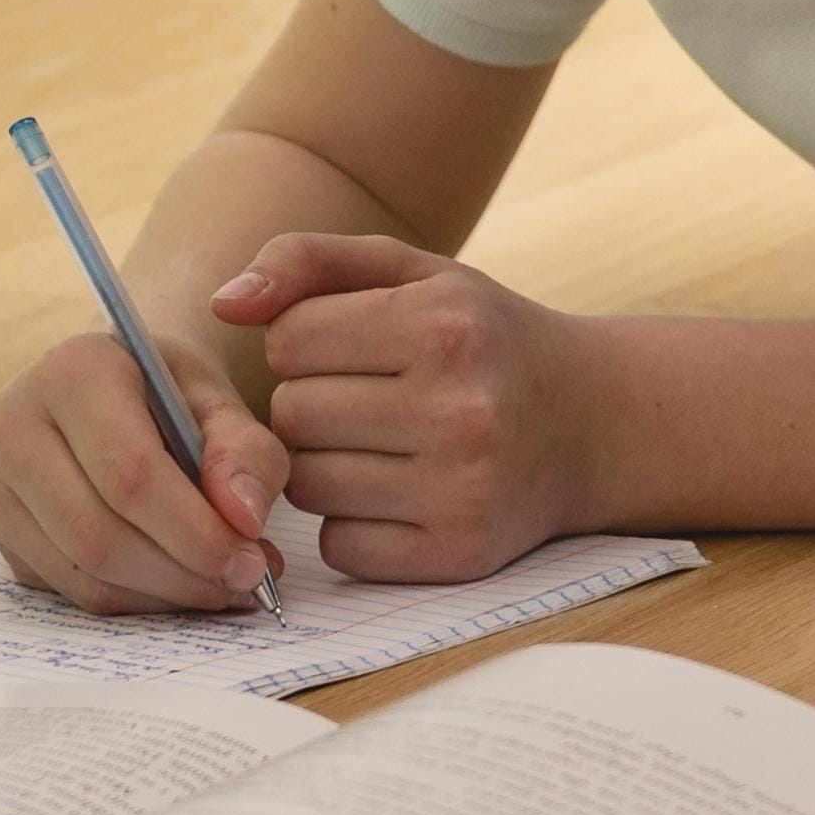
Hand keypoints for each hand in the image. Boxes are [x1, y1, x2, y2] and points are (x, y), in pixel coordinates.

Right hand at [0, 329, 293, 613]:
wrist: (118, 389)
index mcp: (71, 372)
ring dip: (162, 595)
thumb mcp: (220, 402)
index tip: (253, 562)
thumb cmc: (172, 394)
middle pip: (98, 534)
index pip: (129, 474)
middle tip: (246, 582)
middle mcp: (13, 424)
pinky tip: (178, 583)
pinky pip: (68, 588)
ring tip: (222, 586)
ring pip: (81, 571)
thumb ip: (246, 453)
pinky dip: (134, 599)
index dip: (195, 532)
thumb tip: (244, 519)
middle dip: (182, 574)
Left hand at [220, 233, 617, 583]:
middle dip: (313, 405)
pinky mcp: (457, 554)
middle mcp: (458, 408)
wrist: (594, 424)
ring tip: (383, 444)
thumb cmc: (483, 338)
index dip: (308, 341)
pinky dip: (354, 525)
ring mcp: (462, 489)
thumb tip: (221, 305)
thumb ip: (308, 260)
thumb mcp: (413, 272)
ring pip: (307, 486)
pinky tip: (401, 494)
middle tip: (371, 399)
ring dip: (326, 467)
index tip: (358, 347)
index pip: (288, 339)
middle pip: (291, 416)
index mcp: (443, 326)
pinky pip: (340, 548)